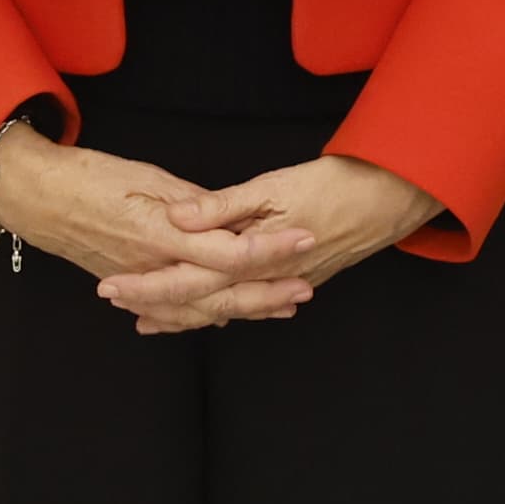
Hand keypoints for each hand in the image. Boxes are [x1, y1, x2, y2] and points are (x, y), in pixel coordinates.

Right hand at [0, 122, 310, 311]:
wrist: (34, 196)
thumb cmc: (89, 176)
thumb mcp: (148, 177)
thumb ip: (193, 202)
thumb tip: (231, 216)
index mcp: (162, 234)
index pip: (228, 253)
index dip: (270, 250)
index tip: (305, 239)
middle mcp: (151, 266)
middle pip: (218, 293)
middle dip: (265, 295)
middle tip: (304, 292)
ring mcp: (137, 281)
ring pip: (195, 310)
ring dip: (239, 312)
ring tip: (277, 309)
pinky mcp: (125, 285)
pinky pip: (166, 311)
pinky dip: (195, 319)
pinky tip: (218, 320)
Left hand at [100, 153, 444, 334]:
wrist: (393, 197)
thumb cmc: (335, 185)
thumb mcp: (273, 186)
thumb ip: (221, 206)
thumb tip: (176, 217)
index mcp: (252, 258)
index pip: (188, 280)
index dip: (147, 286)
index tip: (111, 286)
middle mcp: (264, 281)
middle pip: (201, 303)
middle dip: (158, 305)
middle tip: (117, 302)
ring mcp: (283, 284)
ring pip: (225, 308)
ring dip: (186, 314)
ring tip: (151, 318)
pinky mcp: (298, 278)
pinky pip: (250, 303)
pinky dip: (224, 308)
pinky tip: (213, 309)